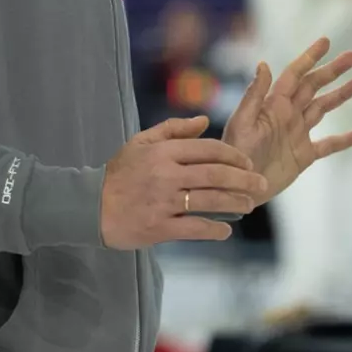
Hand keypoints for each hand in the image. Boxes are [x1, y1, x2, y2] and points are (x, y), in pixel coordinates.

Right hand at [100, 116, 269, 248]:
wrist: (89, 207)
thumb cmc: (118, 173)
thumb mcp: (141, 142)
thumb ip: (173, 129)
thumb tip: (204, 121)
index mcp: (164, 152)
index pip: (210, 149)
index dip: (234, 156)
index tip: (248, 163)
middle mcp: (166, 175)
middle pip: (216, 174)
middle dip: (245, 179)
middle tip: (261, 184)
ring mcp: (164, 202)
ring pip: (210, 200)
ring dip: (235, 202)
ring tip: (250, 204)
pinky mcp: (159, 227)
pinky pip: (194, 228)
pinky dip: (214, 230)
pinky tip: (226, 230)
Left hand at [222, 37, 351, 198]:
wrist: (239, 187)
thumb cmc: (234, 154)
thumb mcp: (243, 122)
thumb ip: (254, 95)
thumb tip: (264, 63)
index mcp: (273, 104)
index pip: (295, 75)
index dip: (310, 57)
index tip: (326, 41)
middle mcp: (287, 115)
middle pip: (314, 86)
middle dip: (332, 71)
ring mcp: (297, 134)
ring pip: (323, 108)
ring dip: (341, 95)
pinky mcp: (304, 155)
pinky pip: (330, 144)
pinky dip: (347, 139)